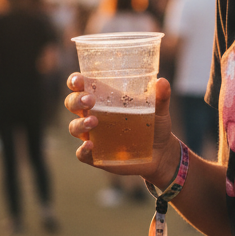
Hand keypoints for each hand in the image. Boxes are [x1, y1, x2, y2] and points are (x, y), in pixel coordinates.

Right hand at [64, 72, 181, 186]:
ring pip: (74, 127)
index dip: (75, 82)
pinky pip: (82, 153)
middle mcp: (93, 115)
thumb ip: (161, 97)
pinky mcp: (96, 155)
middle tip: (90, 100)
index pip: (82, 86)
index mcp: (104, 99)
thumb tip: (162, 81)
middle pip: (72, 104)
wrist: (161, 153)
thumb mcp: (160, 110)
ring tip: (94, 122)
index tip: (78, 80)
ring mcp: (93, 136)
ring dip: (80, 123)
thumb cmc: (155, 124)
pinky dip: (83, 150)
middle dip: (76, 100)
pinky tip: (90, 146)